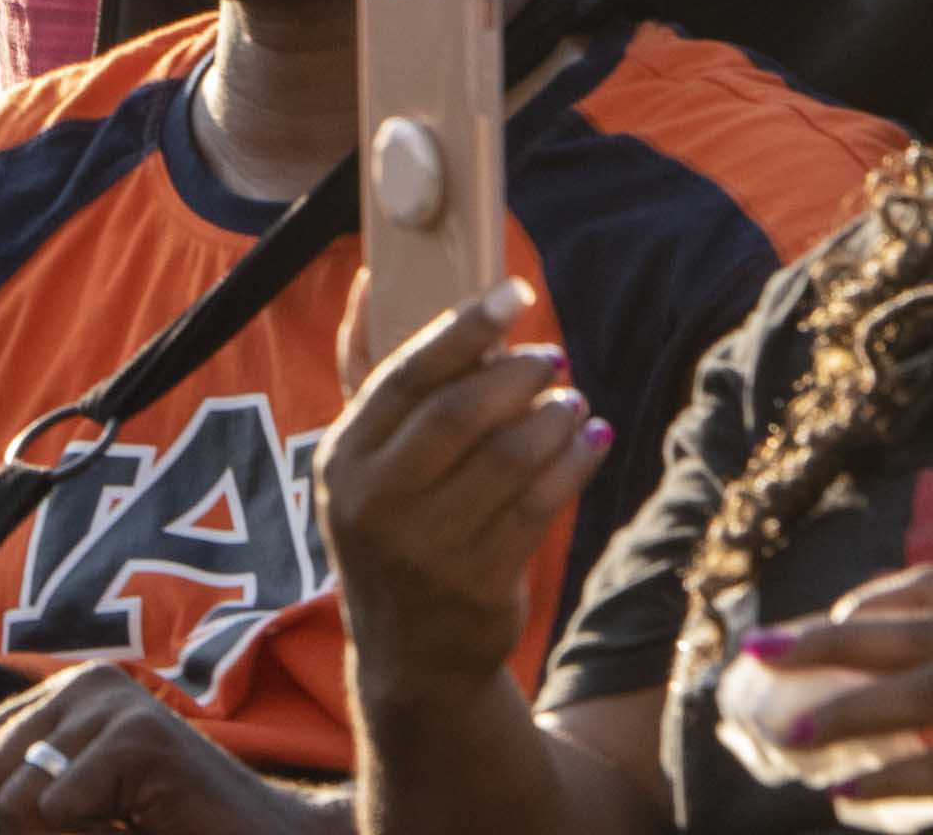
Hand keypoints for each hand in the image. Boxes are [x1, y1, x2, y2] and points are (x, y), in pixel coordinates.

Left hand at [0, 664, 314, 831]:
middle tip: (105, 823)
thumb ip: (7, 771)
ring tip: (126, 822)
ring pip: (17, 794)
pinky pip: (57, 806)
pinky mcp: (138, 736)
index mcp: (64, 693)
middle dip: (33, 825)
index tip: (77, 815)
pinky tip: (145, 820)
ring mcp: (113, 703)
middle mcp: (84, 682)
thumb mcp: (72, 805)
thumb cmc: (164, 823)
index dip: (13, 808)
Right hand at [322, 281, 593, 719]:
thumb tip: (368, 278)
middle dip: (516, 375)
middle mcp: (374, 502)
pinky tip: (592, 440)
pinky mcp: (478, 583)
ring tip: (572, 402)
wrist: (410, 654)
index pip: (405, 374)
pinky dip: (574, 464)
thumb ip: (364, 370)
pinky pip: (540, 507)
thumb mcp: (360, 461)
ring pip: (508, 459)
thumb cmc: (391, 527)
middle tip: (553, 358)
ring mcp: (425, 547)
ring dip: (553, 419)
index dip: (465, 327)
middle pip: (458, 414)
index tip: (515, 293)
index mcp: (341, 457)